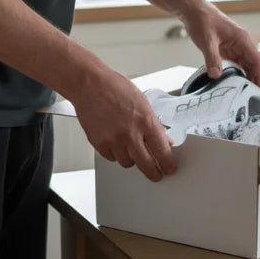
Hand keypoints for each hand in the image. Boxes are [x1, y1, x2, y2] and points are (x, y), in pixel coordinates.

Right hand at [72, 65, 175, 181]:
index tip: (169, 168)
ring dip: (132, 159)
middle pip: (146, 165)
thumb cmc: (114, 88)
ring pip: (128, 163)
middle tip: (156, 173)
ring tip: (130, 147)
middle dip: (154, 172)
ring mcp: (114, 140)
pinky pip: (111, 158)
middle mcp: (131, 134)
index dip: (168, 163)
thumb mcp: (143, 102)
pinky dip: (115, 154)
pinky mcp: (99, 144)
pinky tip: (116, 142)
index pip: (162, 151)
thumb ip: (154, 124)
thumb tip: (163, 139)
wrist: (90, 85)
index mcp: (146, 121)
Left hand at [181, 2, 259, 89]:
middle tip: (252, 96)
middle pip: (252, 65)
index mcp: (242, 39)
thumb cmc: (202, 20)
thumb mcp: (207, 41)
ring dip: (244, 77)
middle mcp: (241, 43)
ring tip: (242, 93)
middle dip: (254, 80)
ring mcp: (234, 46)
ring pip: (244, 65)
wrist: (192, 11)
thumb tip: (216, 75)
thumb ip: (212, 59)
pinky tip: (230, 82)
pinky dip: (234, 73)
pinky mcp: (226, 48)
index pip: (257, 61)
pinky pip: (234, 63)